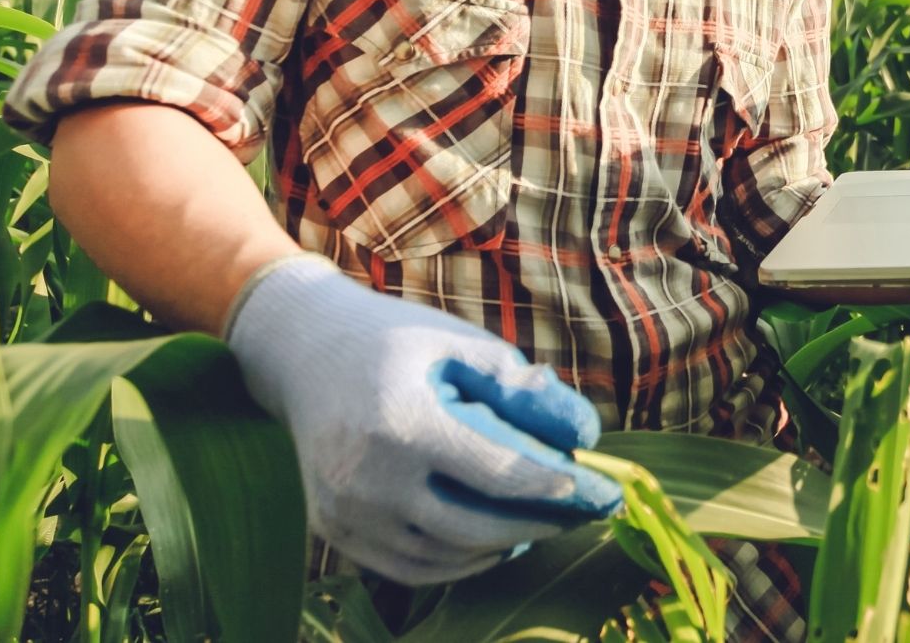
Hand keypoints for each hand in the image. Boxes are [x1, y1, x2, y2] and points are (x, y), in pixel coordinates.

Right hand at [221, 254, 623, 583]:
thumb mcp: (463, 344)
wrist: (305, 351)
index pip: (497, 474)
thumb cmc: (399, 341)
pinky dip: (459, 563)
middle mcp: (367, 477)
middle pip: (475, 527)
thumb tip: (585, 434)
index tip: (604, 493)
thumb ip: (523, 388)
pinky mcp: (333, 531)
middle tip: (585, 512)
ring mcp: (345, 512)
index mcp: (403, 422)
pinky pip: (409, 568)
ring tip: (544, 522)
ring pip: (445, 557)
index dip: (557, 489)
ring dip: (503, 545)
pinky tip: (494, 540)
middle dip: (542, 524)